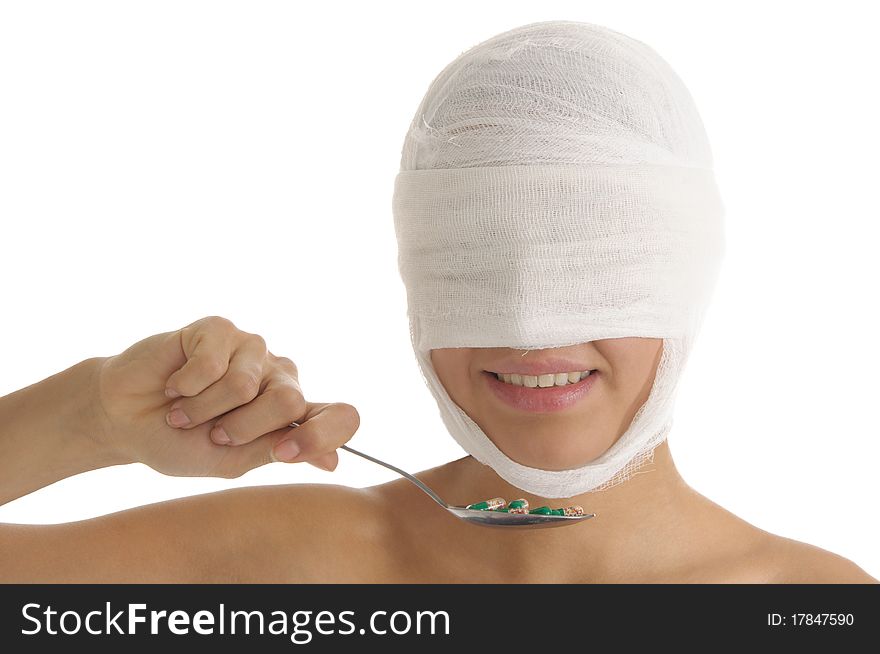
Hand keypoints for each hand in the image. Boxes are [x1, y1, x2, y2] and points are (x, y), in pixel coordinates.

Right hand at [92, 316, 359, 477]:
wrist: (124, 421)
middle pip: (289, 402)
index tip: (283, 454)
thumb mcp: (230, 462)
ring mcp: (253, 349)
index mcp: (292, 413)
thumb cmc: (179, 443)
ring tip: (185, 411)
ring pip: (246, 385)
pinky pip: (213, 364)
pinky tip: (174, 384)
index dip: (322, 436)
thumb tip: (333, 461)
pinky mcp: (220, 329)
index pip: (341, 416)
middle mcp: (280, 376)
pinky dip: (185, 386)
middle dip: (240, 429)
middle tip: (211, 432)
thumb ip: (277, 453)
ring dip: (204, 410)